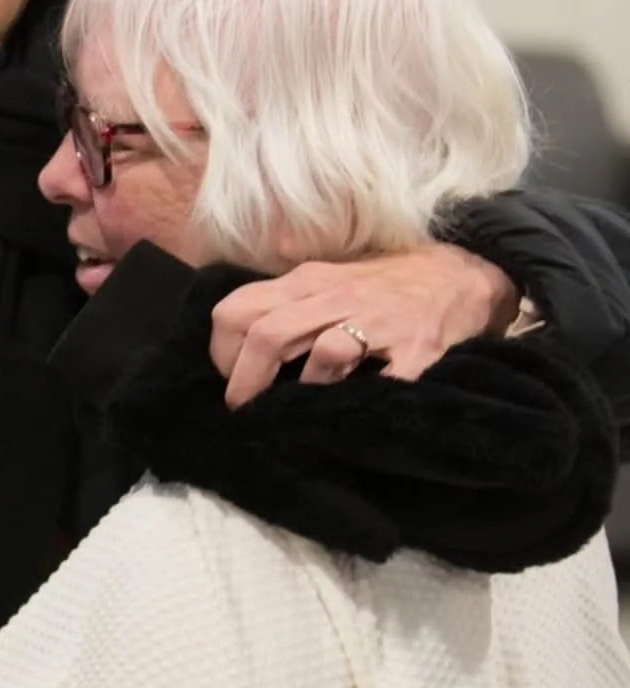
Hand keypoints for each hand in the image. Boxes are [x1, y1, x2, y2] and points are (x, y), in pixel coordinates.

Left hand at [210, 245, 520, 409]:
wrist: (466, 275)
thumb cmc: (385, 285)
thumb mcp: (327, 279)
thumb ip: (285, 301)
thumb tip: (234, 338)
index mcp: (307, 282)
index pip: (237, 309)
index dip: (222, 351)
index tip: (229, 378)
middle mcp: (337, 296)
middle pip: (268, 334)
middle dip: (246, 381)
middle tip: (247, 410)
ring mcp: (380, 321)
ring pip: (323, 352)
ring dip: (304, 388)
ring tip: (299, 411)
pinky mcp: (419, 347)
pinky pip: (384, 378)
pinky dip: (362, 400)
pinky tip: (353, 412)